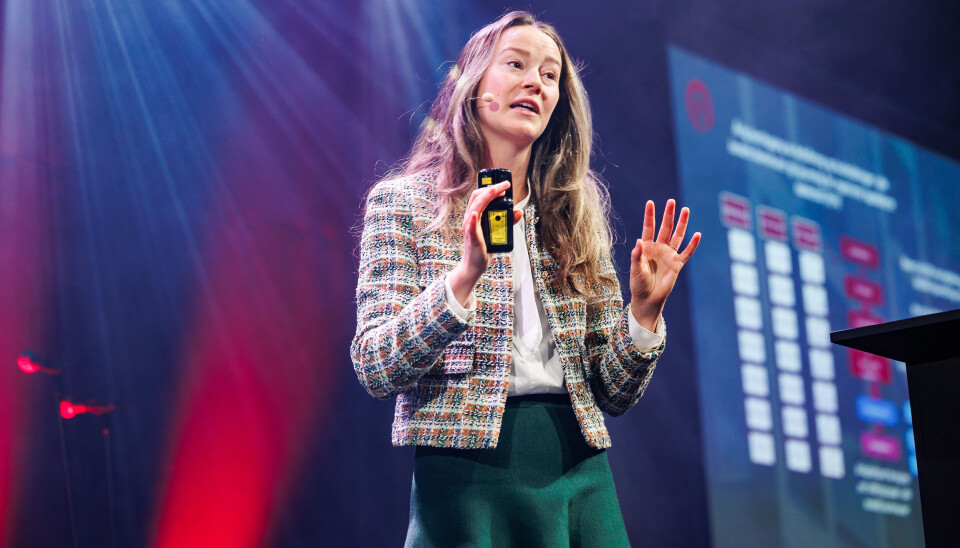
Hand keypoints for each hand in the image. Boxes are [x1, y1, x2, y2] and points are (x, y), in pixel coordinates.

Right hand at [448, 182, 522, 305]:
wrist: (474, 265)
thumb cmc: (483, 247)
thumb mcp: (498, 231)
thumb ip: (508, 221)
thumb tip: (519, 211)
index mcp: (474, 215)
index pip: (479, 195)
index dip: (490, 187)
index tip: (504, 185)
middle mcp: (470, 219)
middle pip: (477, 197)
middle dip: (491, 188)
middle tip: (505, 185)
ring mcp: (470, 227)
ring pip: (475, 207)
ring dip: (486, 197)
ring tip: (497, 190)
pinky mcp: (472, 237)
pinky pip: (471, 226)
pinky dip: (472, 219)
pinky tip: (475, 214)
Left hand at [629, 199, 700, 330]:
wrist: (647, 299)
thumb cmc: (638, 284)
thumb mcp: (635, 269)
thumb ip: (637, 255)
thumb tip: (639, 240)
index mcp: (646, 247)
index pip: (649, 228)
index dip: (649, 216)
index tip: (650, 202)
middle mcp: (658, 248)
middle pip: (665, 228)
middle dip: (668, 215)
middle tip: (671, 202)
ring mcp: (669, 255)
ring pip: (677, 236)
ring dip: (682, 224)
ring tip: (686, 210)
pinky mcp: (677, 264)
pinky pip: (686, 253)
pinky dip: (692, 244)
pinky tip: (697, 234)